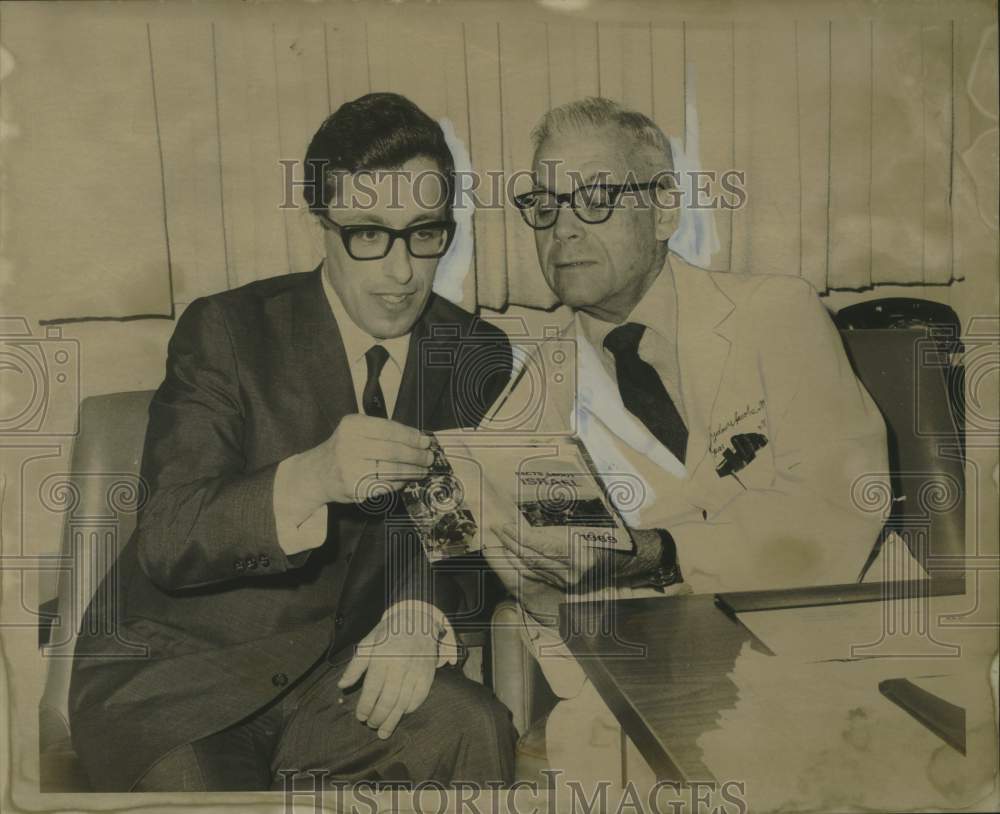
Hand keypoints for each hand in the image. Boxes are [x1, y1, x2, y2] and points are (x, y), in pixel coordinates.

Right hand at [292, 415, 433, 506]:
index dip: (411, 436)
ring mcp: (350, 468)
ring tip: (422, 470)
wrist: (317, 473)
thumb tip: (418, 439)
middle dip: (416, 455)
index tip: (425, 441)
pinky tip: (406, 479)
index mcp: (352, 426)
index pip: (389, 429)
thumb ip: (383, 431)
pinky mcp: (354, 487)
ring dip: (412, 471)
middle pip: (393, 450)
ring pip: (391, 469)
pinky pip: (385, 485)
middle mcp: (349, 445)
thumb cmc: (343, 449)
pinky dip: (400, 482)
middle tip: (428, 457)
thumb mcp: (356, 431)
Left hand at [337, 607, 440, 738]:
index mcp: (382, 657)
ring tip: (383, 731)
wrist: (416, 619)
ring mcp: (416, 671)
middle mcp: (400, 665)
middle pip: (388, 700)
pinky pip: (419, 697)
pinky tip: (401, 714)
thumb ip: (355, 666)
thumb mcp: (367, 644)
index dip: (365, 707)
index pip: (372, 689)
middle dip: (378, 717)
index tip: (360, 717)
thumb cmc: (387, 633)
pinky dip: (410, 709)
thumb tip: (342, 686)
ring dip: (392, 719)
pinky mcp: (428, 674)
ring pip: (404, 702)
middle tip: (371, 725)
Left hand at [489, 523, 613, 591]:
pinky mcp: (567, 585)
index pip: (542, 548)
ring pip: (533, 569)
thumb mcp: (592, 525)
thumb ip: (564, 525)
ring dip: (513, 554)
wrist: (631, 559)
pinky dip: (523, 564)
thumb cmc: (613, 536)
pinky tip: (513, 554)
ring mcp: (569, 582)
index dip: (521, 538)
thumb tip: (534, 514)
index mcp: (580, 556)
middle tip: (497, 528)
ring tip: (501, 539)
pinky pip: (539, 575)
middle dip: (511, 544)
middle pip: (533, 559)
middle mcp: (572, 573)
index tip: (507, 526)